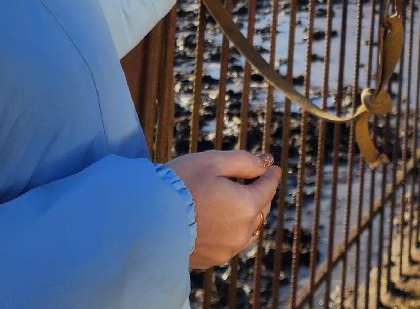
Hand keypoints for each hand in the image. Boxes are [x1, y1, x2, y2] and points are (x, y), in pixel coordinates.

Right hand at [166, 149, 280, 267]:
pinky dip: (232, 229)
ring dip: (247, 214)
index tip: (272, 168)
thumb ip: (243, 161)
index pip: (268, 188)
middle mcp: (242, 231)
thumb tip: (266, 160)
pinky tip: (222, 221)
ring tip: (239, 201)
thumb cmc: (180, 184)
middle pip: (261, 209)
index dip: (270, 175)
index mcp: (246, 205)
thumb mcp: (212, 162)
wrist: (147, 219)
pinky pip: (231, 242)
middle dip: (261, 193)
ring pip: (248, 229)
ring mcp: (228, 248)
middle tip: (256, 181)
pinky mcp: (212, 259)